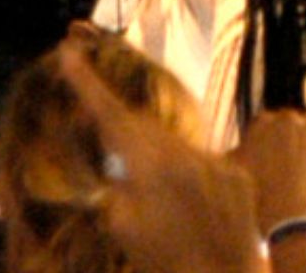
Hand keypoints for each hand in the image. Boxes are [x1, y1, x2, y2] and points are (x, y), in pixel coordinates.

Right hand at [52, 42, 262, 272]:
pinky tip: (185, 201)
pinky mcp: (237, 175)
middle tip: (94, 108)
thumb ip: (112, 185)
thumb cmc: (164, 263)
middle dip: (117, 118)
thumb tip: (108, 159)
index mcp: (148, 166)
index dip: (87, 83)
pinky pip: (203, 162)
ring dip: (154, 152)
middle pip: (142, 124)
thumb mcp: (122, 227)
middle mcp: (183, 154)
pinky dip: (186, 173)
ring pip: (174, 143)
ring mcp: (214, 162)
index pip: (111, 114)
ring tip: (147, 182)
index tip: (69, 53)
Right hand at [232, 109, 305, 232]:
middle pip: (293, 123)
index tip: (275, 159)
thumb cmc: (262, 195)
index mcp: (263, 122)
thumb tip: (235, 148)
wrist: (291, 214)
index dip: (273, 142)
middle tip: (293, 165)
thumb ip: (237, 151)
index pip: (270, 124)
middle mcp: (287, 117)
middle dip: (293, 139)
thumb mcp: (235, 170)